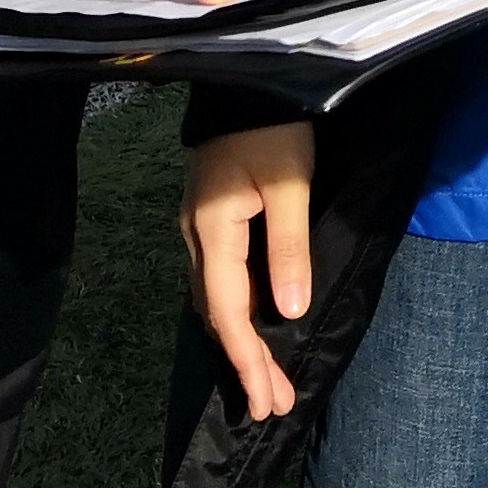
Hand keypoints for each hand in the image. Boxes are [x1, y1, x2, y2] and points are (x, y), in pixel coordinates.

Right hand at [183, 121, 316, 424]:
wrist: (246, 83)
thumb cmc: (274, 129)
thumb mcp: (291, 184)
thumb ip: (288, 248)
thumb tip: (288, 313)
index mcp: (213, 230)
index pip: (228, 311)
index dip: (248, 359)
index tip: (266, 401)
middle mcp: (196, 236)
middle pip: (217, 314)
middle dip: (246, 361)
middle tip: (272, 405)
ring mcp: (198, 228)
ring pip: (215, 301)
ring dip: (241, 341)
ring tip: (267, 380)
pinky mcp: (209, 220)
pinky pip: (219, 281)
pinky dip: (236, 313)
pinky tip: (254, 328)